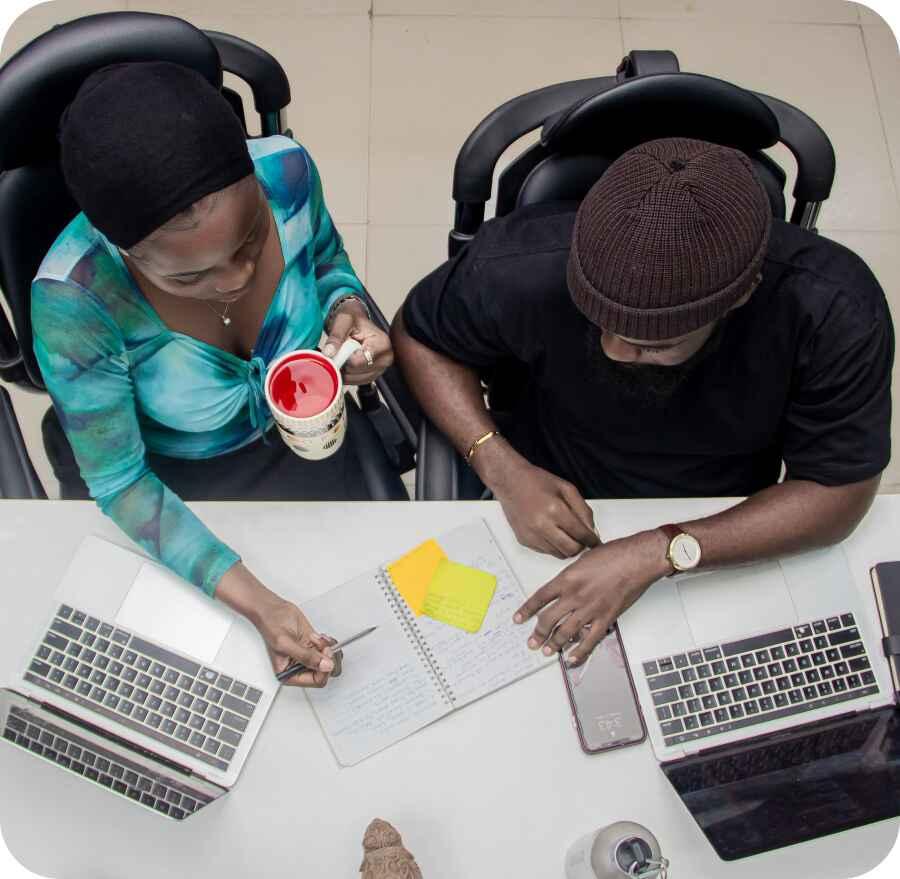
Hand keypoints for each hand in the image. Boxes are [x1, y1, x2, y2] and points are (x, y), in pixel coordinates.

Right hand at [215, 563, 339, 687]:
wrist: (273, 609)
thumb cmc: (271, 625)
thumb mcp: (286, 644)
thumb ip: (306, 657)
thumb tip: (325, 666)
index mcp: (290, 674)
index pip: (316, 681)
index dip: (324, 669)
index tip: (324, 655)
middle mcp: (300, 666)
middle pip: (326, 672)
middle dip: (327, 657)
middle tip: (323, 646)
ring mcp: (308, 655)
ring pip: (329, 660)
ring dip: (327, 648)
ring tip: (316, 639)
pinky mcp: (313, 645)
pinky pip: (329, 649)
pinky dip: (328, 642)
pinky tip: (319, 636)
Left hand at [323, 299, 392, 384]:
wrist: (356, 321)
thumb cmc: (353, 319)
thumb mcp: (343, 320)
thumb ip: (336, 336)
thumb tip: (329, 353)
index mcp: (382, 344)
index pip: (358, 362)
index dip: (343, 358)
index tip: (336, 350)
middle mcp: (386, 359)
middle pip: (356, 372)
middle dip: (343, 364)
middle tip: (340, 350)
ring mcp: (380, 369)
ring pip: (354, 379)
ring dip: (344, 370)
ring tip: (344, 354)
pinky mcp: (373, 375)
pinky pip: (355, 382)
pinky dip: (347, 374)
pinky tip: (346, 362)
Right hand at [490, 457, 598, 557]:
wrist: (510, 481)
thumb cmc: (537, 481)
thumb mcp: (567, 489)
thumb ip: (583, 510)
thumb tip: (592, 530)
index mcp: (555, 510)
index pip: (581, 535)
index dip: (592, 540)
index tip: (595, 541)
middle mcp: (542, 525)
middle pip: (571, 550)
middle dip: (580, 546)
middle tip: (581, 538)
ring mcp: (531, 535)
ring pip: (559, 554)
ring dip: (566, 547)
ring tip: (565, 533)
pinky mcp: (524, 540)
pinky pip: (546, 551)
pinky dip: (553, 546)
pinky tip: (551, 532)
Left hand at [513, 529, 670, 665]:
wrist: (636, 560)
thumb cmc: (614, 554)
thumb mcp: (583, 559)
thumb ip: (571, 574)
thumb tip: (564, 583)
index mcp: (566, 579)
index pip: (540, 598)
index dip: (526, 610)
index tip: (519, 619)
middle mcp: (574, 595)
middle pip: (549, 619)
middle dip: (538, 633)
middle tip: (532, 642)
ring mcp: (589, 609)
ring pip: (566, 632)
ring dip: (554, 644)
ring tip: (547, 651)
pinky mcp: (606, 618)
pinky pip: (590, 640)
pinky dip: (580, 651)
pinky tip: (572, 658)